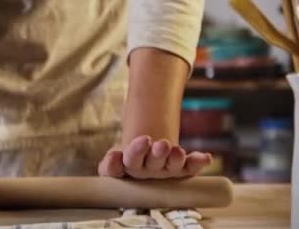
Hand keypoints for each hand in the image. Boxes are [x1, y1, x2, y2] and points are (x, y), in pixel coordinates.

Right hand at [97, 135, 211, 178]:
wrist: (145, 158)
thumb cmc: (126, 158)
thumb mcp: (113, 158)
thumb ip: (110, 164)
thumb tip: (115, 159)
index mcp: (130, 169)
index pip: (128, 162)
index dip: (133, 154)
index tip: (137, 143)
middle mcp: (149, 172)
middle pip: (153, 164)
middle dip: (157, 154)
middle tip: (162, 144)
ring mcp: (167, 171)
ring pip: (172, 165)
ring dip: (176, 158)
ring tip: (177, 150)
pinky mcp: (182, 169)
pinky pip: (191, 167)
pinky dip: (198, 162)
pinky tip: (206, 157)